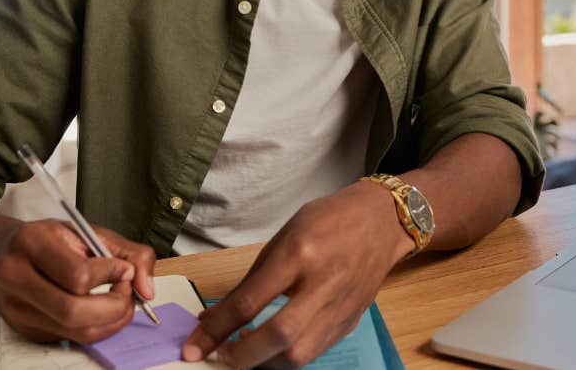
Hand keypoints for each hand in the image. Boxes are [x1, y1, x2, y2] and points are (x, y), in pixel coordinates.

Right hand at [0, 218, 156, 343]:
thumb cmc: (44, 240)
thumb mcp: (85, 230)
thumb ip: (127, 252)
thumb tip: (146, 289)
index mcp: (31, 244)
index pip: (77, 274)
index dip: (111, 275)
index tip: (124, 270)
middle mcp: (17, 278)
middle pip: (73, 312)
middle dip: (114, 307)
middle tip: (126, 293)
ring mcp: (17, 309)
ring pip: (75, 332)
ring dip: (110, 321)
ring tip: (117, 301)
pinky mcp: (25, 329)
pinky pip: (70, 338)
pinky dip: (94, 326)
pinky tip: (98, 308)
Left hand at [182, 181, 412, 367]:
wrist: (381, 222)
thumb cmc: (328, 221)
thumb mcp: (283, 237)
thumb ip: (250, 281)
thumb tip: (214, 318)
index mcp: (299, 254)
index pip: (250, 302)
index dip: (217, 330)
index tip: (194, 347)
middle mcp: (322, 283)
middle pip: (279, 336)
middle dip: (241, 356)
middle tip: (218, 358)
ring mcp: (340, 306)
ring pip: (299, 355)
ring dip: (265, 362)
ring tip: (245, 352)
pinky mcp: (350, 322)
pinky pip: (315, 352)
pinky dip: (288, 357)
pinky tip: (273, 349)